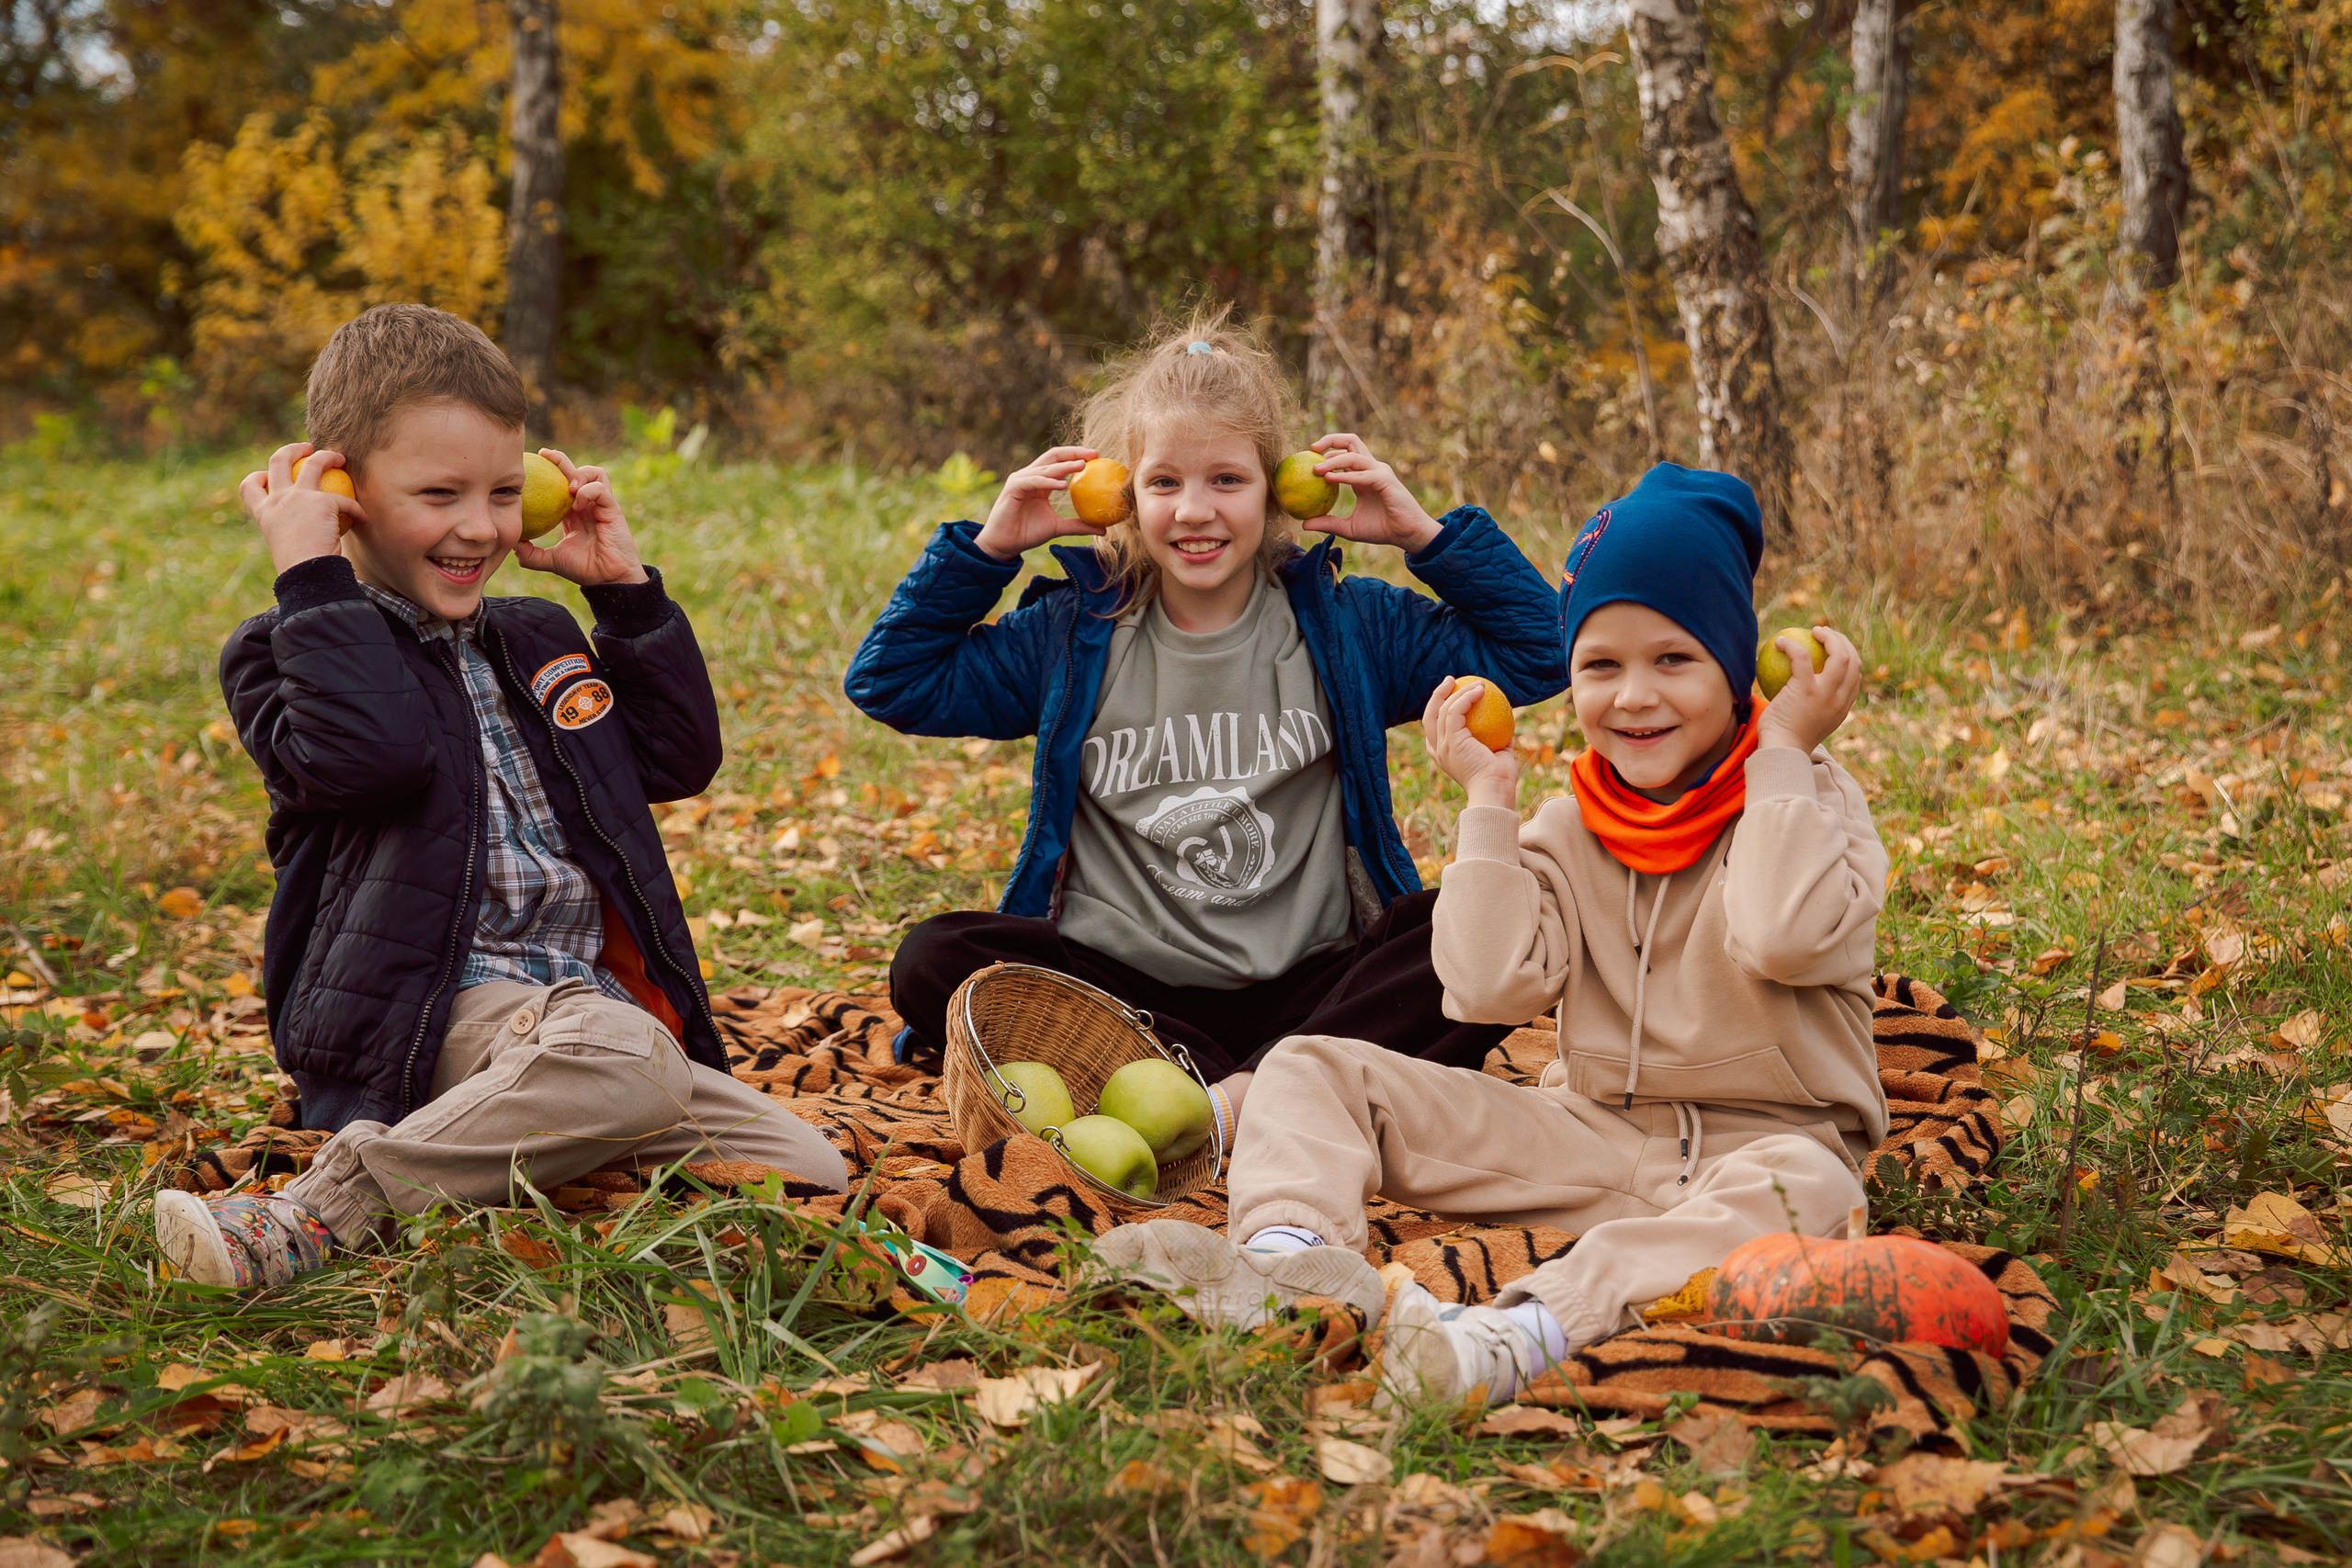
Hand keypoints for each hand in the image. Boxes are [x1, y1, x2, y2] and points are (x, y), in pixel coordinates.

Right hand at [240, 441, 364, 573]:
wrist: (308, 574)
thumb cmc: (301, 569)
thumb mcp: (288, 546)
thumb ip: (294, 532)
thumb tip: (309, 533)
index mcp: (265, 513)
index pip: (249, 487)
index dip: (258, 476)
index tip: (268, 475)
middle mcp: (278, 500)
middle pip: (278, 461)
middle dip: (291, 449)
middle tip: (307, 448)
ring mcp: (298, 497)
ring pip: (313, 463)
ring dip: (328, 456)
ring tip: (340, 458)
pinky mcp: (322, 502)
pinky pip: (345, 500)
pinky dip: (356, 509)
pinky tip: (363, 518)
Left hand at [512, 449, 648, 585]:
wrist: (607, 580)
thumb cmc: (584, 569)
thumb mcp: (551, 560)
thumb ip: (531, 555)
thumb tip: (511, 545)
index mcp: (573, 513)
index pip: (560, 485)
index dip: (549, 471)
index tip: (532, 463)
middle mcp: (588, 505)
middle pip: (576, 471)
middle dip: (561, 460)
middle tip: (544, 455)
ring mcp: (602, 505)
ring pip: (595, 473)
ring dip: (580, 474)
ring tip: (568, 487)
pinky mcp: (613, 509)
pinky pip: (601, 489)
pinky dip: (588, 491)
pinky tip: (577, 504)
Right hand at [975, 446, 1102, 560]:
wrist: (1005, 545)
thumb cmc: (1027, 534)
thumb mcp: (1058, 528)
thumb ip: (1078, 525)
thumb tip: (1103, 529)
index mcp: (1041, 482)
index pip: (1060, 461)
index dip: (1077, 456)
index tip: (1098, 457)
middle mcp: (1031, 477)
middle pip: (1053, 456)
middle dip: (1074, 452)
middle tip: (1094, 454)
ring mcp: (1021, 480)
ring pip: (1045, 468)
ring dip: (1064, 466)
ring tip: (1082, 466)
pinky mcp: (1013, 488)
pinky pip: (1033, 481)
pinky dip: (1048, 481)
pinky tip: (1063, 485)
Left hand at [1296, 433, 1441, 552]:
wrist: (1406, 535)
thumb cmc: (1381, 529)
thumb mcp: (1348, 527)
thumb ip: (1328, 523)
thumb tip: (1303, 524)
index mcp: (1362, 475)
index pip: (1344, 452)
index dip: (1327, 450)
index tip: (1307, 458)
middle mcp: (1371, 468)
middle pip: (1351, 441)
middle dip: (1330, 439)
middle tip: (1311, 449)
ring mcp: (1379, 472)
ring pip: (1354, 456)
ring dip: (1333, 460)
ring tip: (1315, 469)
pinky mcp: (1386, 480)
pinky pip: (1363, 474)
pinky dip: (1345, 476)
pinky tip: (1329, 479)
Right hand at [1422, 676, 1519, 809]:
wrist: (1495, 790)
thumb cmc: (1499, 777)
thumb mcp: (1498, 753)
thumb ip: (1498, 738)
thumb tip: (1506, 722)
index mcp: (1443, 755)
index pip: (1434, 729)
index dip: (1439, 709)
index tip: (1455, 695)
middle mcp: (1438, 750)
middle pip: (1428, 717)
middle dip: (1436, 696)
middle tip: (1451, 681)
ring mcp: (1442, 746)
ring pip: (1441, 710)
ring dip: (1457, 692)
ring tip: (1475, 682)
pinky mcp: (1451, 741)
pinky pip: (1455, 711)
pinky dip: (1466, 697)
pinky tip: (1481, 690)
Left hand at [1755, 625, 1861, 754]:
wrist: (1780, 751)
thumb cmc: (1785, 739)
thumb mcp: (1808, 723)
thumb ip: (1812, 707)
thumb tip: (1801, 687)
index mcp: (1843, 707)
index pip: (1855, 675)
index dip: (1847, 656)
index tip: (1832, 648)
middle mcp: (1841, 699)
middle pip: (1854, 660)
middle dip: (1843, 641)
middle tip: (1824, 633)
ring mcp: (1826, 693)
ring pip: (1839, 654)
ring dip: (1829, 637)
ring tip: (1814, 631)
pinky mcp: (1807, 689)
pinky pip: (1802, 657)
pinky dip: (1792, 645)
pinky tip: (1780, 641)